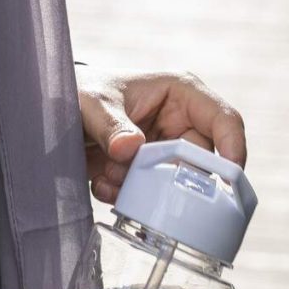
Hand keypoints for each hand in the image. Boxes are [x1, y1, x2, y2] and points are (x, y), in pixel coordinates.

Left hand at [74, 64, 246, 204]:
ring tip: (109, 176)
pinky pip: (152, 198)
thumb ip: (110, 126)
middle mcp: (182, 124)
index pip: (224, 120)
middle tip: (136, 179)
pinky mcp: (150, 174)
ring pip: (175, 186)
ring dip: (143, 189)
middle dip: (171, 180)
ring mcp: (167, 152)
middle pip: (202, 165)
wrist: (55, 109)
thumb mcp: (92, 102)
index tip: (230, 181)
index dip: (234, 150)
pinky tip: (102, 184)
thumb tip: (130, 149)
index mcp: (182, 94)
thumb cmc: (83, 90)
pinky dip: (127, 197)